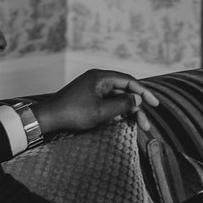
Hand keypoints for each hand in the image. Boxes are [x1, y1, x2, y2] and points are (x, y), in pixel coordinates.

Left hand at [32, 69, 158, 136]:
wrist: (48, 118)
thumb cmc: (72, 113)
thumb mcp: (101, 112)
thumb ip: (122, 105)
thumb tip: (137, 99)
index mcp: (100, 77)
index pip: (129, 81)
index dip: (144, 92)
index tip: (155, 104)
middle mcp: (97, 79)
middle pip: (123, 91)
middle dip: (136, 108)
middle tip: (145, 124)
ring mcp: (92, 89)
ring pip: (116, 98)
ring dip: (127, 111)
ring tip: (136, 125)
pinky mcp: (88, 98)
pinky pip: (107, 103)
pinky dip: (116, 112)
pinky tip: (120, 122)